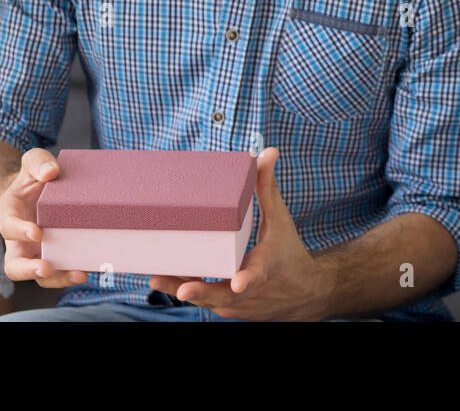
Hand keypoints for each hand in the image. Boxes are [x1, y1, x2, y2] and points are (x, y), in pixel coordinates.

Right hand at [0, 148, 87, 288]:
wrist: (42, 190)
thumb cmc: (35, 177)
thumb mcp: (33, 162)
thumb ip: (38, 162)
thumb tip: (51, 172)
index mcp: (9, 215)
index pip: (8, 228)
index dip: (19, 232)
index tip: (36, 231)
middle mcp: (19, 241)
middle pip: (14, 267)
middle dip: (29, 270)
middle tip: (46, 267)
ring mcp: (37, 253)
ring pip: (41, 277)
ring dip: (58, 279)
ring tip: (79, 274)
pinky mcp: (57, 257)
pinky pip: (63, 271)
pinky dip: (75, 273)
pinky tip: (92, 267)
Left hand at [149, 148, 331, 320]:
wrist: (303, 293)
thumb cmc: (289, 253)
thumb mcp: (279, 220)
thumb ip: (267, 188)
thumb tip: (269, 152)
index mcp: (266, 267)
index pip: (257, 275)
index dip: (246, 279)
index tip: (237, 283)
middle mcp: (251, 292)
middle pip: (222, 295)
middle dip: (198, 291)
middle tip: (176, 286)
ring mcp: (237, 304)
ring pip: (207, 300)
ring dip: (181, 288)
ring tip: (156, 276)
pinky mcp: (226, 308)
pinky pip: (205, 301)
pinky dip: (187, 290)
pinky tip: (164, 277)